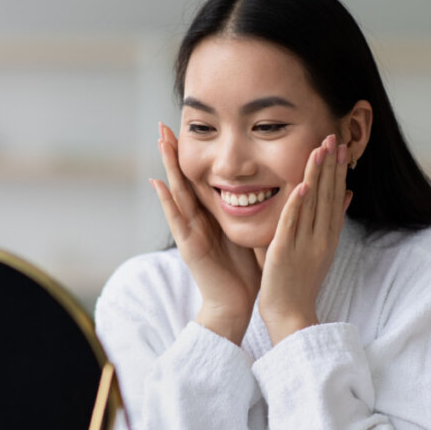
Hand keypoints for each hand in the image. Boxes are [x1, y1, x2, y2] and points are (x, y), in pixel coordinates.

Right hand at [152, 122, 259, 344]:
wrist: (237, 305)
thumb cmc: (247, 271)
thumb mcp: (250, 232)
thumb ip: (254, 212)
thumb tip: (272, 188)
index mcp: (212, 216)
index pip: (201, 179)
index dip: (194, 155)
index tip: (190, 129)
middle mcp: (198, 220)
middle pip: (185, 179)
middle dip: (174, 153)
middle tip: (165, 124)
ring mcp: (191, 232)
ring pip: (177, 193)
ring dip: (168, 167)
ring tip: (160, 142)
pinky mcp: (190, 247)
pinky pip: (176, 220)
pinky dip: (166, 201)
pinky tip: (158, 183)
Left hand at [259, 134, 352, 344]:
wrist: (291, 315)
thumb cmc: (300, 283)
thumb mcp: (321, 249)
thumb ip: (330, 221)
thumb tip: (347, 194)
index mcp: (328, 236)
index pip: (336, 197)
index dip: (338, 170)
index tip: (340, 146)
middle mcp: (321, 237)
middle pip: (328, 195)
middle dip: (331, 165)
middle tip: (333, 136)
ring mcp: (305, 244)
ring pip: (313, 204)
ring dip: (317, 175)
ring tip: (321, 149)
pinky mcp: (286, 252)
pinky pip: (293, 224)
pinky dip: (299, 204)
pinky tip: (302, 184)